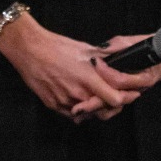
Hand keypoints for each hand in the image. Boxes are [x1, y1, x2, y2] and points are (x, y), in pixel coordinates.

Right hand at [0, 12, 145, 122]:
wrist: (28, 49)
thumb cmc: (56, 46)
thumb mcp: (85, 48)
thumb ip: (106, 56)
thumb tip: (124, 54)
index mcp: (88, 79)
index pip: (115, 100)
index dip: (126, 98)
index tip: (132, 93)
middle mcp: (78, 94)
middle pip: (104, 111)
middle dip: (113, 105)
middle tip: (117, 96)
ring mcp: (65, 102)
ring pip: (88, 114)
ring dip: (95, 108)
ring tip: (96, 96)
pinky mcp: (53, 105)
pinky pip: (72, 114)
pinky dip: (79, 109)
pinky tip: (79, 98)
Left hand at [80, 20, 160, 120]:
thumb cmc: (152, 46)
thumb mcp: (135, 41)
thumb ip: (118, 45)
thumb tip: (102, 48)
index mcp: (143, 76)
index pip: (120, 80)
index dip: (105, 72)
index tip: (94, 62)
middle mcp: (139, 88)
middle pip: (116, 97)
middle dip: (97, 101)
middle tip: (79, 101)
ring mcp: (135, 91)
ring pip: (115, 103)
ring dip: (98, 105)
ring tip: (79, 108)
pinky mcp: (129, 92)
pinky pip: (116, 100)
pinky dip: (102, 102)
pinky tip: (87, 102)